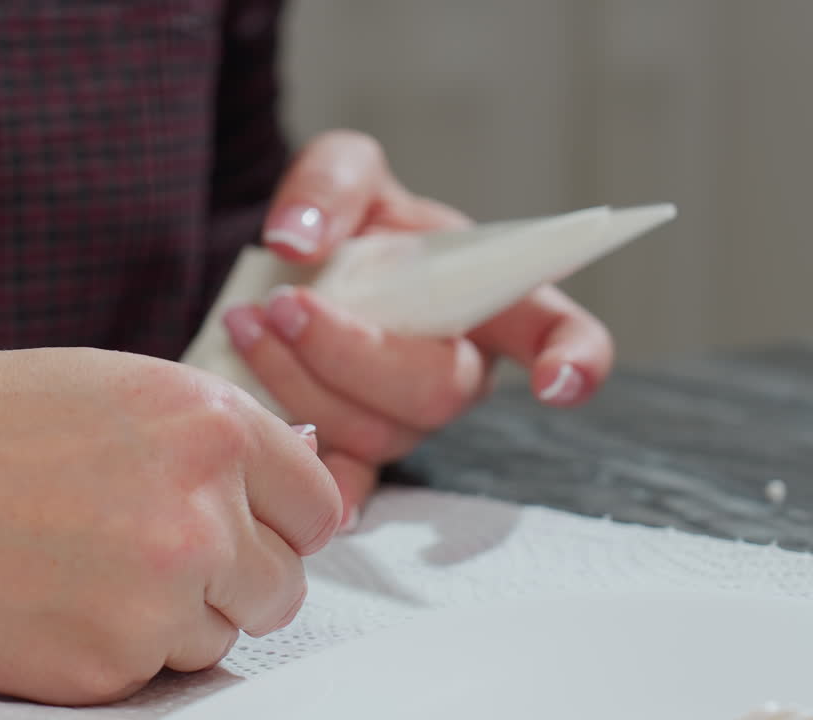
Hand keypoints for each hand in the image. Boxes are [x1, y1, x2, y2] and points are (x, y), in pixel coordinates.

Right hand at [0, 349, 338, 703]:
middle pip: (284, 581)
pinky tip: (49, 607)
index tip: (259, 530)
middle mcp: (199, 507)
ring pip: (223, 634)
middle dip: (238, 577)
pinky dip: (117, 654)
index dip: (285, 519)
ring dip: (177, 619)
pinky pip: (154, 675)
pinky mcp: (105, 668)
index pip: (317, 498)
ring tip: (85, 575)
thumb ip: (194, 435)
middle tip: (167, 563)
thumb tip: (264, 474)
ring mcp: (158, 595)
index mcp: (202, 420)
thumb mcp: (97, 387)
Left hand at [223, 130, 613, 527]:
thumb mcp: (344, 170)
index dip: (575, 359)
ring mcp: (406, 416)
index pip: (559, 330)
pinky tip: (287, 464)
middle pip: (436, 391)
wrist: (286, 263)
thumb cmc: (347, 218)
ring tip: (247, 323)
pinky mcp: (355, 447)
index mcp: (488, 295)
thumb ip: (331, 183)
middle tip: (285, 304)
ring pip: (376, 431)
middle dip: (353, 353)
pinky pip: (348, 480)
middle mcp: (459, 366)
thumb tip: (299, 241)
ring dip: (300, 382)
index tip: (557, 380)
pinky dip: (322, 482)